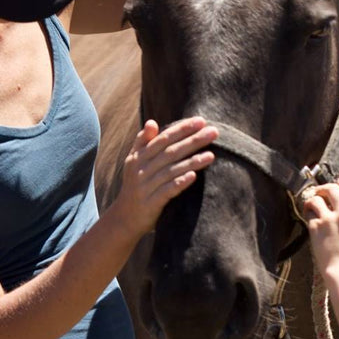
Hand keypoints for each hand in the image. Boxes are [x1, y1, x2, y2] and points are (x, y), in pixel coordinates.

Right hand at [109, 117, 217, 237]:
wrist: (124, 218)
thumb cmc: (136, 186)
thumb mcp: (133, 163)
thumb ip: (142, 142)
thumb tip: (152, 122)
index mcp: (139, 157)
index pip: (163, 139)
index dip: (182, 129)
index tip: (201, 121)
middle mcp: (142, 169)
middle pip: (170, 152)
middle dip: (193, 141)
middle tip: (214, 132)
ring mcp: (146, 186)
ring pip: (171, 171)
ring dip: (192, 161)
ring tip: (211, 155)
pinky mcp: (152, 203)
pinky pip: (167, 191)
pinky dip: (180, 183)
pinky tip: (193, 176)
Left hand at [304, 178, 338, 273]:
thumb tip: (336, 206)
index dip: (338, 186)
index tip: (333, 187)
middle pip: (332, 189)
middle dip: (323, 188)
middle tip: (318, 192)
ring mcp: (330, 219)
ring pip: (317, 198)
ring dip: (312, 199)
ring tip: (310, 204)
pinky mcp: (316, 226)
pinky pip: (309, 214)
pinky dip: (307, 213)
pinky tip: (308, 216)